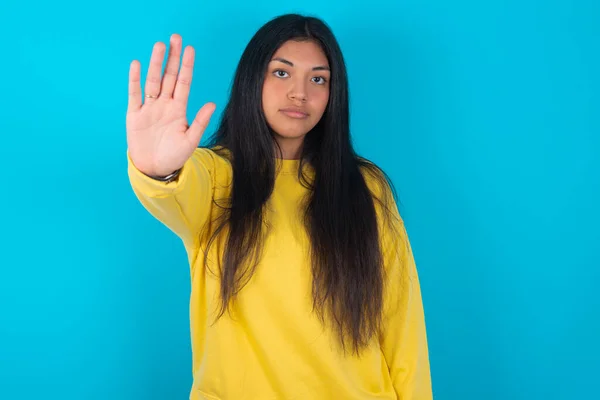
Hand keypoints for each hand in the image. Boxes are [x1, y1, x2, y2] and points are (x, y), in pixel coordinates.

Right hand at [126, 34, 215, 176]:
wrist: (155, 169)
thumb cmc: (174, 156)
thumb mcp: (190, 140)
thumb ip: (200, 121)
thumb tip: (212, 103)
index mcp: (179, 109)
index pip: (183, 83)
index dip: (186, 66)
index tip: (190, 49)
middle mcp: (164, 105)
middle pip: (168, 76)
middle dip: (172, 58)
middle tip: (175, 38)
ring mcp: (149, 108)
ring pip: (153, 81)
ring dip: (156, 64)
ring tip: (159, 46)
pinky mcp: (135, 115)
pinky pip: (135, 94)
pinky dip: (135, 80)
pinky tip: (137, 65)